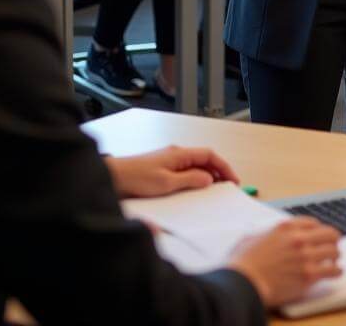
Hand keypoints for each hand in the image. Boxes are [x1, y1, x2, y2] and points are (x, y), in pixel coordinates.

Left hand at [105, 145, 239, 198]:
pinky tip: (193, 191)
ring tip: (213, 191)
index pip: (209, 155)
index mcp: (180, 154)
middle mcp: (176, 154)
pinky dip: (194, 180)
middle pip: (204, 160)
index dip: (223, 166)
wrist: (113, 178)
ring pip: (194, 166)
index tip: (233, 180)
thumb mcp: (166, 183)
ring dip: (206, 177)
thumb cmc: (137, 179)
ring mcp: (169, 161)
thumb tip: (209, 179)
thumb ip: (190, 180)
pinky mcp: (161, 170)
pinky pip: (184, 172)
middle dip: (218, 172)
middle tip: (227, 187)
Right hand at [229, 219, 341, 308]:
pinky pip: (332, 270)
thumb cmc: (243, 264)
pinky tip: (336, 272)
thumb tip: (263, 236)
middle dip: (332, 239)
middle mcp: (299, 238)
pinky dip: (336, 271)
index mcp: (286, 227)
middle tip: (333, 245)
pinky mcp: (308, 275)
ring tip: (335, 260)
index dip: (318, 229)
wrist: (243, 283)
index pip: (313, 223)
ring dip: (335, 255)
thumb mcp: (251, 237)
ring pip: (333, 251)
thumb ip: (264, 233)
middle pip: (328, 233)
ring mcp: (305, 256)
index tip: (320, 234)